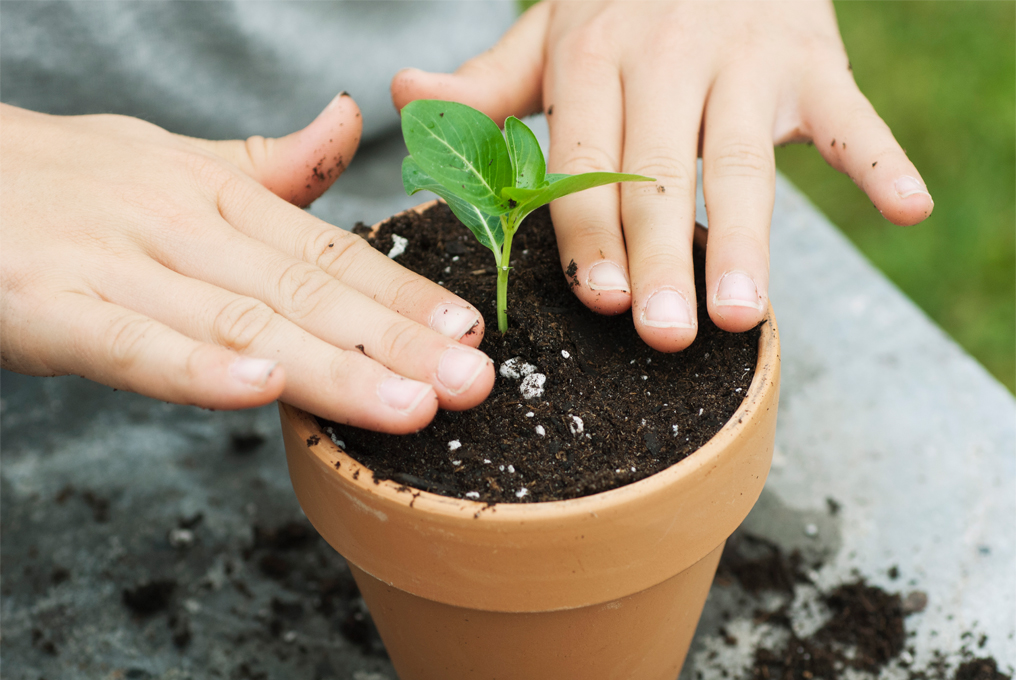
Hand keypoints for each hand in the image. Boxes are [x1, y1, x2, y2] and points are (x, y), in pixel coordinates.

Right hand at [0, 98, 493, 432]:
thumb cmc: (70, 182)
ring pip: (239, 320)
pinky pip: (130, 343)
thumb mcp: (178, 162)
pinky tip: (262, 390)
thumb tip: (347, 123)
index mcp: (216, 195)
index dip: (401, 294)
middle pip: (303, 290)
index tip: (468, 331)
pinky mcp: (45, 304)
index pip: (328, 252)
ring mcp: (113, 264)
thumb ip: (271, 165)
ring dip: (329, 366)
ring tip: (407, 406)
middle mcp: (178, 224)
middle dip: (395, 341)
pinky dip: (195, 367)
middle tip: (471, 383)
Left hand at [391, 0, 933, 350]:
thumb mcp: (549, 39)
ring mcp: (746, 55)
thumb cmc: (620, 8)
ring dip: (748, 237)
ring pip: (743, 158)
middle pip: (661, 172)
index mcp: (593, 59)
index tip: (603, 301)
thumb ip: (487, 85)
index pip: (586, 162)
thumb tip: (406, 97)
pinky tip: (908, 208)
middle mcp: (667, 55)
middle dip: (662, 257)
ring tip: (742, 316)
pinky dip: (880, 159)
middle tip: (666, 337)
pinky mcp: (814, 57)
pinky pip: (850, 114)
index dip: (592, 234)